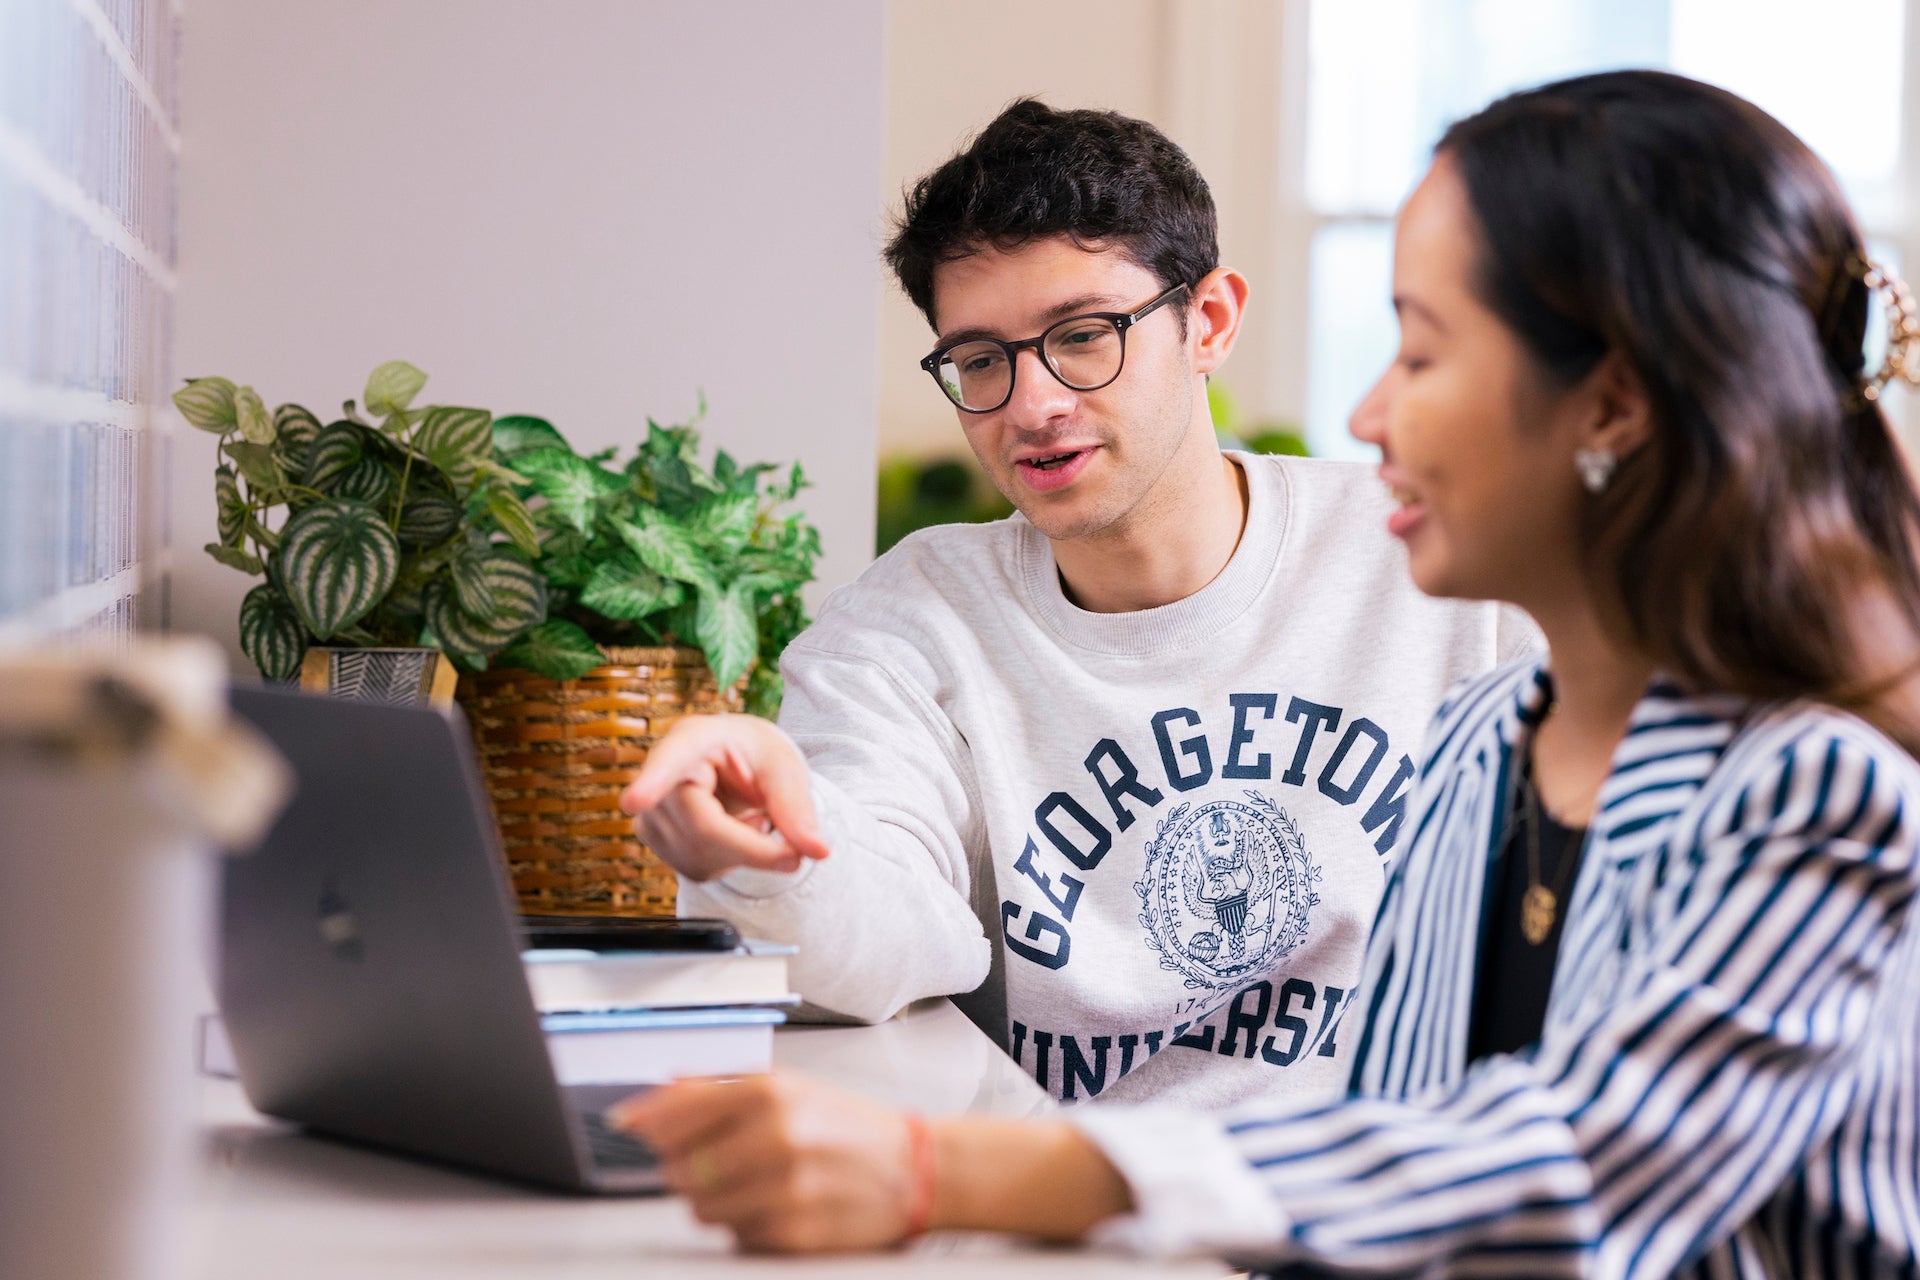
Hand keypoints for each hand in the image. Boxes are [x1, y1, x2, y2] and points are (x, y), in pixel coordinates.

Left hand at [608, 1074, 919, 1252]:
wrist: (917, 1169)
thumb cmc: (848, 1126)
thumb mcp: (789, 1086)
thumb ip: (718, 1087)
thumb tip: (655, 1095)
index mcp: (771, 1090)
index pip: (677, 1111)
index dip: (644, 1121)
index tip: (626, 1127)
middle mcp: (776, 1134)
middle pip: (680, 1167)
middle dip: (684, 1168)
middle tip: (710, 1162)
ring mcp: (785, 1186)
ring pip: (702, 1207)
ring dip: (713, 1200)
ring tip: (750, 1185)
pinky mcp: (793, 1231)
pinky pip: (736, 1235)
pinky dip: (745, 1224)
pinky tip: (775, 1206)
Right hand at [618, 714, 829, 879]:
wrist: (737, 765)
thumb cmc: (758, 756)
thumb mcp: (785, 769)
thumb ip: (798, 809)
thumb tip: (817, 850)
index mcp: (694, 737)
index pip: (672, 758)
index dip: (653, 781)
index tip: (634, 801)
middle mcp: (661, 769)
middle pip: (701, 827)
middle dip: (752, 847)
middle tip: (792, 851)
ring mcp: (651, 807)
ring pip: (697, 854)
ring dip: (741, 855)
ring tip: (749, 820)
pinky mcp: (652, 836)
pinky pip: (694, 867)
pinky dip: (726, 862)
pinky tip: (730, 834)